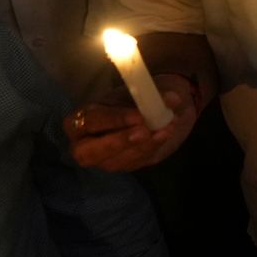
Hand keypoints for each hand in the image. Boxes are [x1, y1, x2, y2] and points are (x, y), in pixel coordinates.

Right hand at [66, 77, 198, 171]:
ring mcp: (103, 158)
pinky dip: (150, 150)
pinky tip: (164, 136)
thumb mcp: (147, 90)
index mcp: (84, 117)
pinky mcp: (122, 165)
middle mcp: (86, 142)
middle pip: (88, 152)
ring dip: (141, 147)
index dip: (113, 120)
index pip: (90, 121)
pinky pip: (133, 164)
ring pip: (114, 161)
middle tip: (143, 132)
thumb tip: (172, 99)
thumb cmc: (141, 96)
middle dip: (117, 143)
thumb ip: (155, 95)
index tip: (139, 116)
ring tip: (164, 130)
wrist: (159, 109)